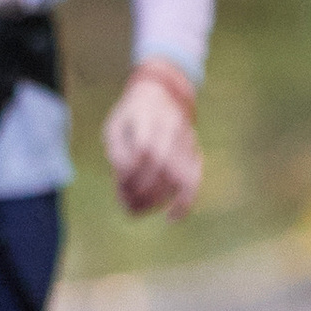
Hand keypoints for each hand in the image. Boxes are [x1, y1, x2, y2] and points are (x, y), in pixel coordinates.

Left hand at [102, 62, 201, 218]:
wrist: (161, 93)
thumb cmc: (131, 115)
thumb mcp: (115, 125)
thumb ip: (117, 150)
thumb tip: (124, 177)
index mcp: (148, 117)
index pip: (144, 148)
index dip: (132, 171)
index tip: (119, 184)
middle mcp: (171, 127)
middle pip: (162, 164)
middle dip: (143, 190)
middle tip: (127, 205)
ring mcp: (186, 139)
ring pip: (180, 175)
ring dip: (160, 199)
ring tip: (140, 211)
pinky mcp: (195, 151)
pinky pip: (195, 179)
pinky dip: (186, 201)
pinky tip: (172, 217)